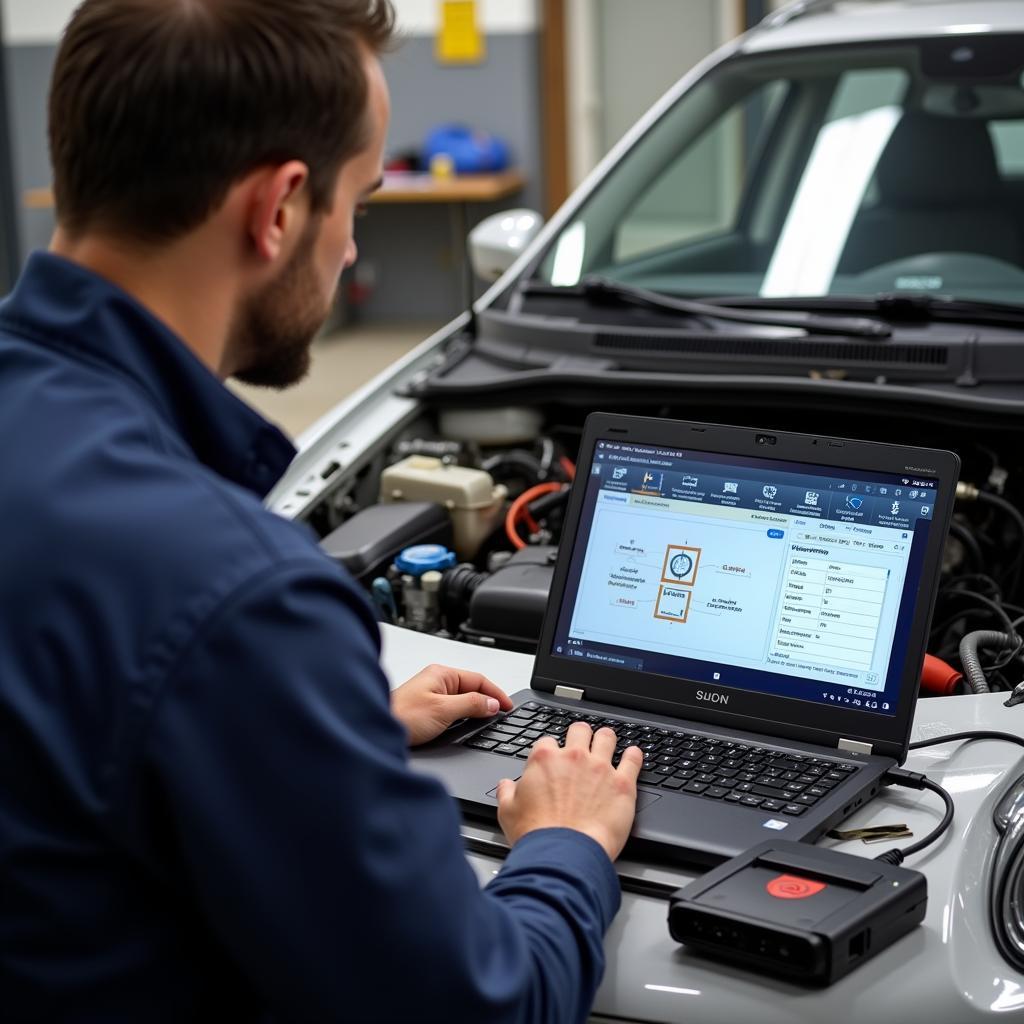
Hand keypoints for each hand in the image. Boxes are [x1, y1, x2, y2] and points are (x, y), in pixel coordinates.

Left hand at [390, 663, 512, 746]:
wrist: (374, 730)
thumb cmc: (401, 717)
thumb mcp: (443, 710)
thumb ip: (470, 705)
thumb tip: (491, 703)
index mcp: (442, 674)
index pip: (478, 679)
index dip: (496, 693)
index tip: (507, 706)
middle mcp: (436, 681)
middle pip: (472, 687)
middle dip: (488, 700)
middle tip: (501, 714)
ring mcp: (431, 694)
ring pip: (462, 698)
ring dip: (476, 707)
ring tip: (489, 718)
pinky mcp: (426, 708)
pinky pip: (453, 707)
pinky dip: (464, 714)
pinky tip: (468, 723)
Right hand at [495, 723, 642, 860]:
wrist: (562, 855)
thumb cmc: (537, 835)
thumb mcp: (507, 812)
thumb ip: (506, 792)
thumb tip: (505, 785)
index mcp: (544, 760)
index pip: (548, 742)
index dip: (551, 751)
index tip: (553, 759)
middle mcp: (574, 757)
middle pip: (580, 730)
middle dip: (580, 735)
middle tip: (582, 743)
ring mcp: (600, 768)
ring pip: (607, 737)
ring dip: (607, 739)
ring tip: (608, 742)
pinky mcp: (622, 784)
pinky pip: (633, 759)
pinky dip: (634, 755)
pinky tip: (634, 755)